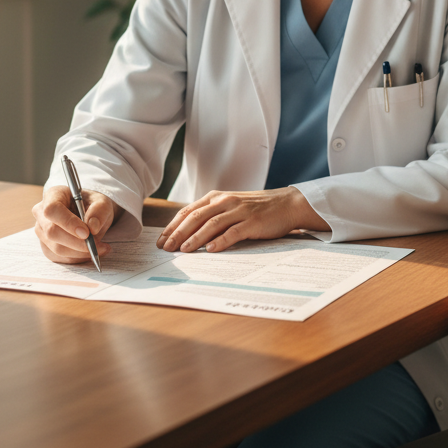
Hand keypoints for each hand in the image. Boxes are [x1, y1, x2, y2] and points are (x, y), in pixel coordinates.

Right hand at [32, 185, 117, 263]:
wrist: (90, 214)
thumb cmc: (93, 204)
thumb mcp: (102, 202)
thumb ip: (99, 211)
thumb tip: (92, 227)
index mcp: (53, 195)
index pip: (52, 210)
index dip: (68, 223)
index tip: (86, 232)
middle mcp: (42, 213)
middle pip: (52, 232)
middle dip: (77, 242)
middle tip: (97, 244)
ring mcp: (41, 231)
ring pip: (56, 248)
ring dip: (80, 252)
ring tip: (100, 248)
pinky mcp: (46, 246)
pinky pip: (59, 258)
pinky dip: (77, 258)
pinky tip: (90, 252)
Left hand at [159, 187, 327, 252]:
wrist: (286, 204)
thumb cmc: (256, 208)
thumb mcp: (230, 207)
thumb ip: (212, 215)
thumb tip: (187, 234)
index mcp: (217, 197)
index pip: (189, 211)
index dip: (173, 226)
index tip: (161, 240)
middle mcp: (226, 201)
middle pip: (196, 217)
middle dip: (178, 233)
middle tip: (166, 248)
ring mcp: (239, 211)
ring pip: (212, 224)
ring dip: (195, 237)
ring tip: (183, 250)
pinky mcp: (253, 222)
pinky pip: (233, 232)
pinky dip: (220, 241)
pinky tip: (210, 250)